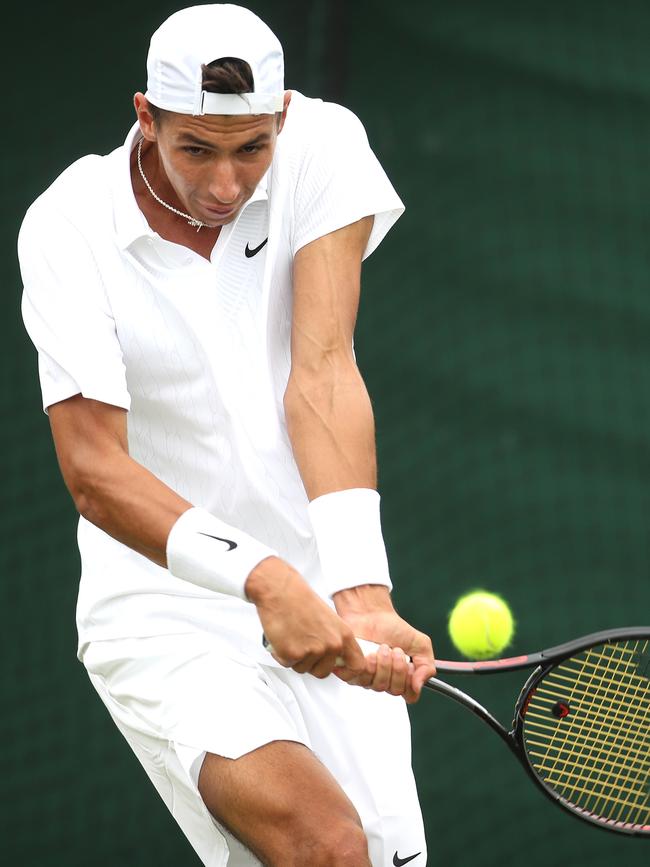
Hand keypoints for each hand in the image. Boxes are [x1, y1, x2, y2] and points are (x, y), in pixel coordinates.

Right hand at [245, 557, 367, 678]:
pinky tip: (282, 638)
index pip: (356, 665)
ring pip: (304, 669)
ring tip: (292, 636)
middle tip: (303, 645)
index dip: (346, 672)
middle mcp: (332, 644)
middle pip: (324, 672)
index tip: (337, 670)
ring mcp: (313, 651)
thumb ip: (334, 639)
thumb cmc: (300, 600)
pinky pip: (288, 664)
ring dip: (295, 658)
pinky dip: (281, 654)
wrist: (280, 590)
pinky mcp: (294, 654)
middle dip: (311, 663)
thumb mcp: (329, 619)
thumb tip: (334, 657)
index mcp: (344, 635)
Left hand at [333, 584, 435, 702]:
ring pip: (378, 686)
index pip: (410, 696)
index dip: (411, 682)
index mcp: (403, 678)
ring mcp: (369, 679)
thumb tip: (418, 686)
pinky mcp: (352, 672)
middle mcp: (385, 681)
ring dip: (383, 664)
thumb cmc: (394, 628)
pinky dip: (368, 665)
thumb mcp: (421, 644)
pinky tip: (369, 653)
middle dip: (397, 668)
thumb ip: (427, 666)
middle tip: (396, 650)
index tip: (411, 665)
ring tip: (382, 648)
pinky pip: (361, 679)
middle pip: (394, 690)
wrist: (371, 614)